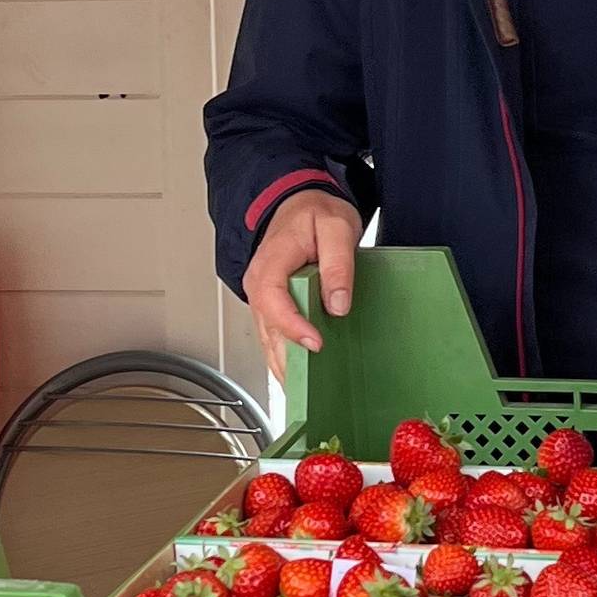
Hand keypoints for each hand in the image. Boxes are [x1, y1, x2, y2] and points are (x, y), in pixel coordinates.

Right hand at [242, 189, 361, 382]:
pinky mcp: (271, 307)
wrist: (298, 202)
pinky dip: (285, 359)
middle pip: (268, 331)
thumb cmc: (313, 213)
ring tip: (306, 393)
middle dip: (288, 361)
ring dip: (285, 366)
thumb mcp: (335, 227)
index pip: (273, 302)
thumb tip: (338, 302)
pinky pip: (274, 337)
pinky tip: (300, 377)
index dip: (293, 327)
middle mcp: (259, 285)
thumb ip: (337, 264)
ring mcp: (263, 299)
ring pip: (268, 340)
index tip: (316, 343)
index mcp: (270, 264)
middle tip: (310, 388)